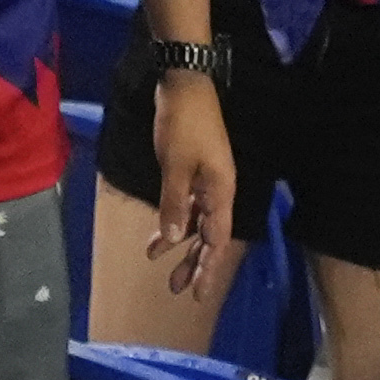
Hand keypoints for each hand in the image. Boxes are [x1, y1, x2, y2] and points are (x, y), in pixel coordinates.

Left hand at [141, 74, 237, 299]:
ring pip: (197, 224)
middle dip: (195, 264)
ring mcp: (207, 182)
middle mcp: (219, 191)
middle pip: (210, 237)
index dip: (209, 268)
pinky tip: (158, 238)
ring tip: (164, 271)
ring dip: (182, 247)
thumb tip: (176, 239)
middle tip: (178, 290)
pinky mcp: (194, 172)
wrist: (184, 86)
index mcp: (221, 192)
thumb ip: (175, 204)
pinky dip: (174, 222)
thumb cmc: (182, 125)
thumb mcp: (175, 166)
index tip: (198, 293)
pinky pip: (187, 207)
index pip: (217, 240)